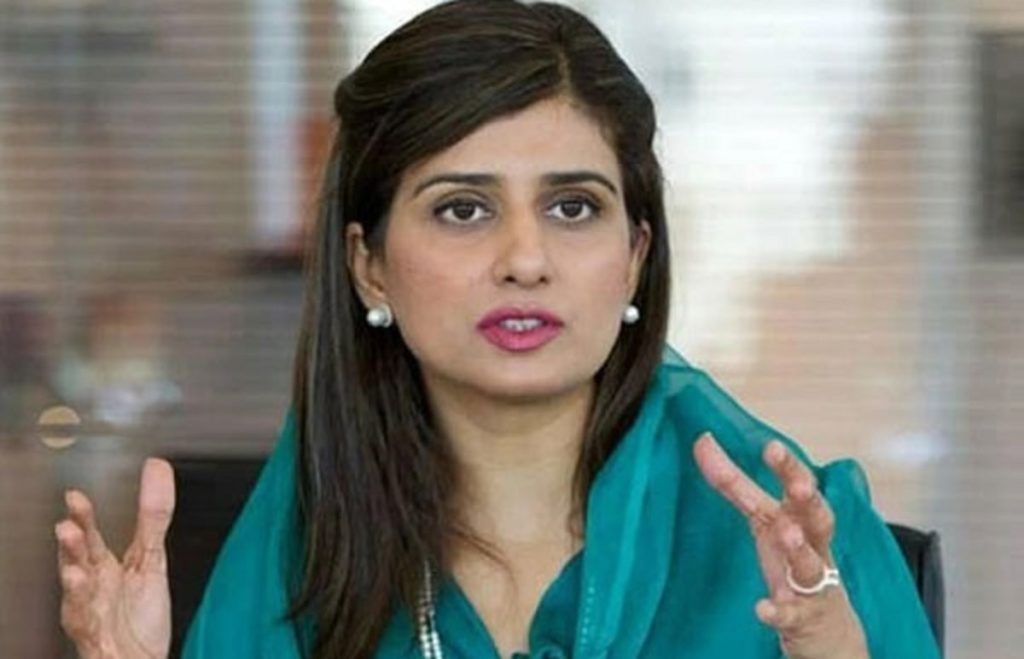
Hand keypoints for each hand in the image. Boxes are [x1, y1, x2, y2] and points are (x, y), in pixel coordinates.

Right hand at [55, 458, 175, 658]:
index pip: (90, 537)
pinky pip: (85, 621)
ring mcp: (90, 609)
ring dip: (73, 573)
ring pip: (77, 589)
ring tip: (72, 563)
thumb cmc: (139, 614)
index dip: (82, 518)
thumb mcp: (151, 559)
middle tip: (67, 525)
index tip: (74, 496)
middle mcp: (91, 585)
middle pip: (79, 559)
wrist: (140, 658)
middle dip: (72, 543)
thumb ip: (153, 516)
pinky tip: (80, 589)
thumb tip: (157, 469)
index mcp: (103, 567)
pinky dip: (82, 606)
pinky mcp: (94, 634)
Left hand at [693, 433, 867, 658]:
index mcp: (800, 519)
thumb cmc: (792, 560)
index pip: (796, 487)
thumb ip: (735, 483)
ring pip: (811, 565)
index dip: (786, 468)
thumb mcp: (765, 520)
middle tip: (799, 485)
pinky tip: (763, 608)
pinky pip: (792, 614)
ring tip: (789, 535)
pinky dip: (779, 611)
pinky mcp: (804, 619)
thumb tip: (702, 440)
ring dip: (800, 549)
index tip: (772, 447)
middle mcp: (812, 546)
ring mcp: (812, 584)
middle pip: (818, 518)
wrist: (827, 628)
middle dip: (810, 500)